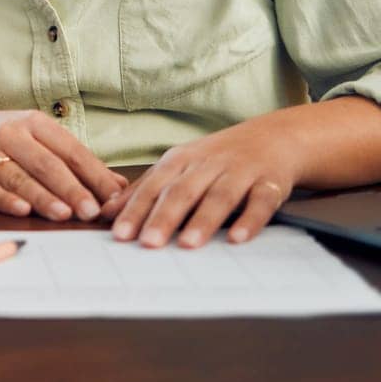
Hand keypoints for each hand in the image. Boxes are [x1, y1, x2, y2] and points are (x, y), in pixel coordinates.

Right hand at [0, 110, 127, 221]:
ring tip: (64, 215)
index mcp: (33, 122)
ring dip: (43, 197)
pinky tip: (22, 211)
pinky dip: (4, 200)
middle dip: (72, 189)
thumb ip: (73, 162)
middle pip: (46, 164)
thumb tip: (118, 187)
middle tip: (91, 212)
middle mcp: (9, 133)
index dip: (93, 174)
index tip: (113, 198)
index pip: (70, 150)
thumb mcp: (35, 140)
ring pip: (18, 177)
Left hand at [101, 128, 297, 247]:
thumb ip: (145, 189)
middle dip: (164, 217)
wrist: (274, 137)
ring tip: (188, 244)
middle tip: (148, 243)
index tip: (120, 235)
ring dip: (203, 220)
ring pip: (220, 196)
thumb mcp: (178, 166)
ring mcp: (240, 172)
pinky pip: (260, 202)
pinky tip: (238, 238)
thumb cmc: (218, 158)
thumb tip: (107, 212)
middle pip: (183, 191)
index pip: (154, 186)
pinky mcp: (270, 183)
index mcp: (180, 160)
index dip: (136, 209)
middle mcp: (208, 164)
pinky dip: (250, 220)